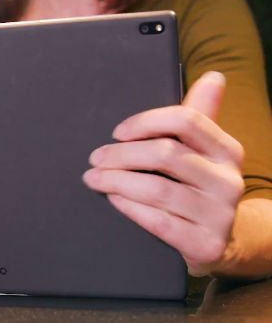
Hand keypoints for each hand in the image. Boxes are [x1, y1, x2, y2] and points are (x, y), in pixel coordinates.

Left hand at [82, 72, 244, 275]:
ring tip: (94, 178)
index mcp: (227, 150)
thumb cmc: (197, 188)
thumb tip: (213, 77)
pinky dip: (130, 208)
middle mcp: (229, 180)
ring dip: (117, 181)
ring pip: (158, 190)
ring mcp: (219, 215)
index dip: (145, 122)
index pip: (187, 120)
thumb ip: (199, 118)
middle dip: (122, 154)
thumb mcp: (202, 154)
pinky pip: (159, 222)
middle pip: (166, 154)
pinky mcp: (205, 244)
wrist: (217, 241)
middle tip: (95, 158)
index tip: (117, 132)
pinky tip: (113, 199)